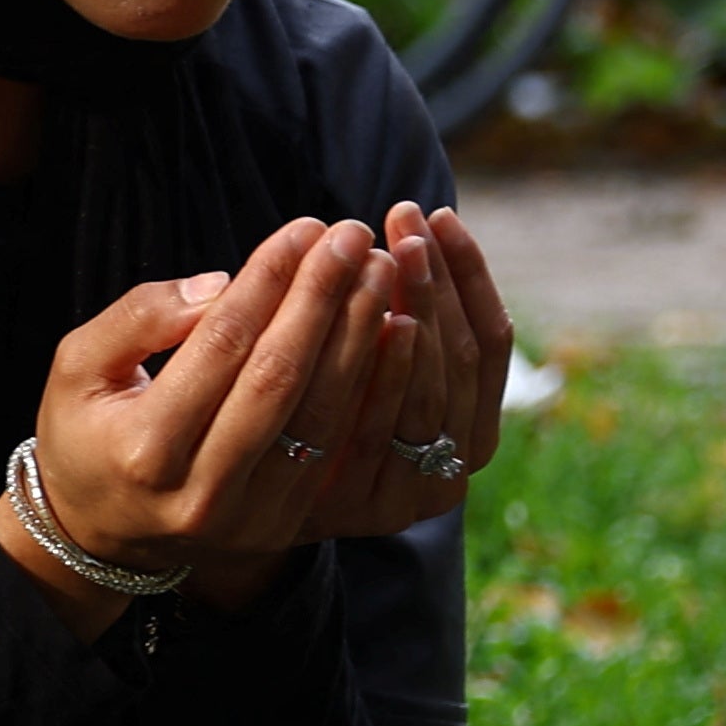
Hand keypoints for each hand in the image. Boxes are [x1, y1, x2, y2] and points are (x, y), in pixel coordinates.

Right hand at [0, 216, 436, 625]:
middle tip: (352, 236)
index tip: (302, 228)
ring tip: (378, 273)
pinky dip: (371, 389)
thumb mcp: (77, 365)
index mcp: (144, 448)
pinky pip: (339, 449)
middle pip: (279, 379)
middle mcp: (200, 490)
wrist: (104, 532)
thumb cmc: (88, 431)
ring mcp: (248, 518)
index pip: (220, 345)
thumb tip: (220, 284)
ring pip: (321, 415)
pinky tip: (391, 335)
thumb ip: (139, 317)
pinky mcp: (284, 528)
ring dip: (358, 336)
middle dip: (323, 298)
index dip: (267, 281)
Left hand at [297, 202, 512, 540]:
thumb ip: (400, 319)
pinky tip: (390, 321)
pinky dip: (396, 375)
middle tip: (407, 219)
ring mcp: (420, 490)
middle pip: (466, 359)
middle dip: (440, 282)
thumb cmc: (298, 409)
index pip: (491, 341)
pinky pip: (389, 430)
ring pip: (438, 390)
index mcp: (468, 424)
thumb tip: (409, 246)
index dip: (471, 276)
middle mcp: (454, 462)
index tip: (441, 216)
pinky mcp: (373, 510)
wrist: (234, 502)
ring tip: (396, 249)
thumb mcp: (361, 361)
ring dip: (423, 310)